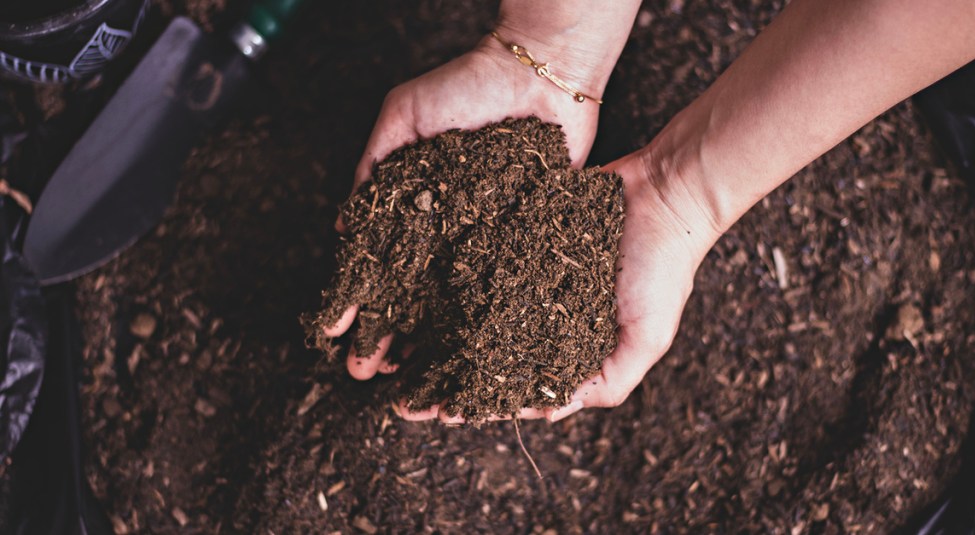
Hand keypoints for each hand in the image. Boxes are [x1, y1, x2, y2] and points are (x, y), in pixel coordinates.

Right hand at [325, 30, 606, 380]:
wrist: (541, 76)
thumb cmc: (468, 85)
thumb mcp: (404, 114)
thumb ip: (373, 163)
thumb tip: (344, 229)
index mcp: (412, 201)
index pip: (375, 262)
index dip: (354, 299)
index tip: (333, 333)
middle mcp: (445, 226)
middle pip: (409, 293)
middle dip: (385, 334)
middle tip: (365, 372)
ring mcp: (482, 237)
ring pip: (449, 301)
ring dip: (425, 340)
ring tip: (406, 375)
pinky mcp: (522, 239)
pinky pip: (497, 286)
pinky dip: (480, 319)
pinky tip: (464, 350)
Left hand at [396, 143, 724, 422]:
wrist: (665, 190)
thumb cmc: (663, 267)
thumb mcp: (647, 337)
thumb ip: (609, 381)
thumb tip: (549, 414)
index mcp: (574, 347)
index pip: (518, 386)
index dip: (479, 402)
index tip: (438, 413)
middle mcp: (547, 317)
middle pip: (487, 356)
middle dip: (447, 378)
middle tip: (402, 396)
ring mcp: (531, 278)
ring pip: (474, 314)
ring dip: (439, 335)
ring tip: (398, 354)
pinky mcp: (521, 240)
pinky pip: (481, 266)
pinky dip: (452, 283)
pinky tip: (417, 295)